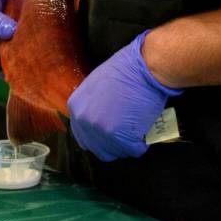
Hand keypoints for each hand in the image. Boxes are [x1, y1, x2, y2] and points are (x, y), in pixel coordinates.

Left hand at [68, 31, 182, 161]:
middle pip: (97, 148)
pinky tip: (144, 133)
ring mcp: (102, 131)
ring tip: (136, 134)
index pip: (83, 135)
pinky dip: (141, 145)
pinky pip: (133, 150)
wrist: (144, 68)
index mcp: (76, 107)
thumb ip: (91, 104)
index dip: (99, 137)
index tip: (112, 133)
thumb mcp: (96, 84)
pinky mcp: (121, 139)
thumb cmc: (125, 70)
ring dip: (126, 146)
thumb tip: (96, 120)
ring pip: (114, 153)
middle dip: (112, 145)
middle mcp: (84, 122)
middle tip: (126, 136)